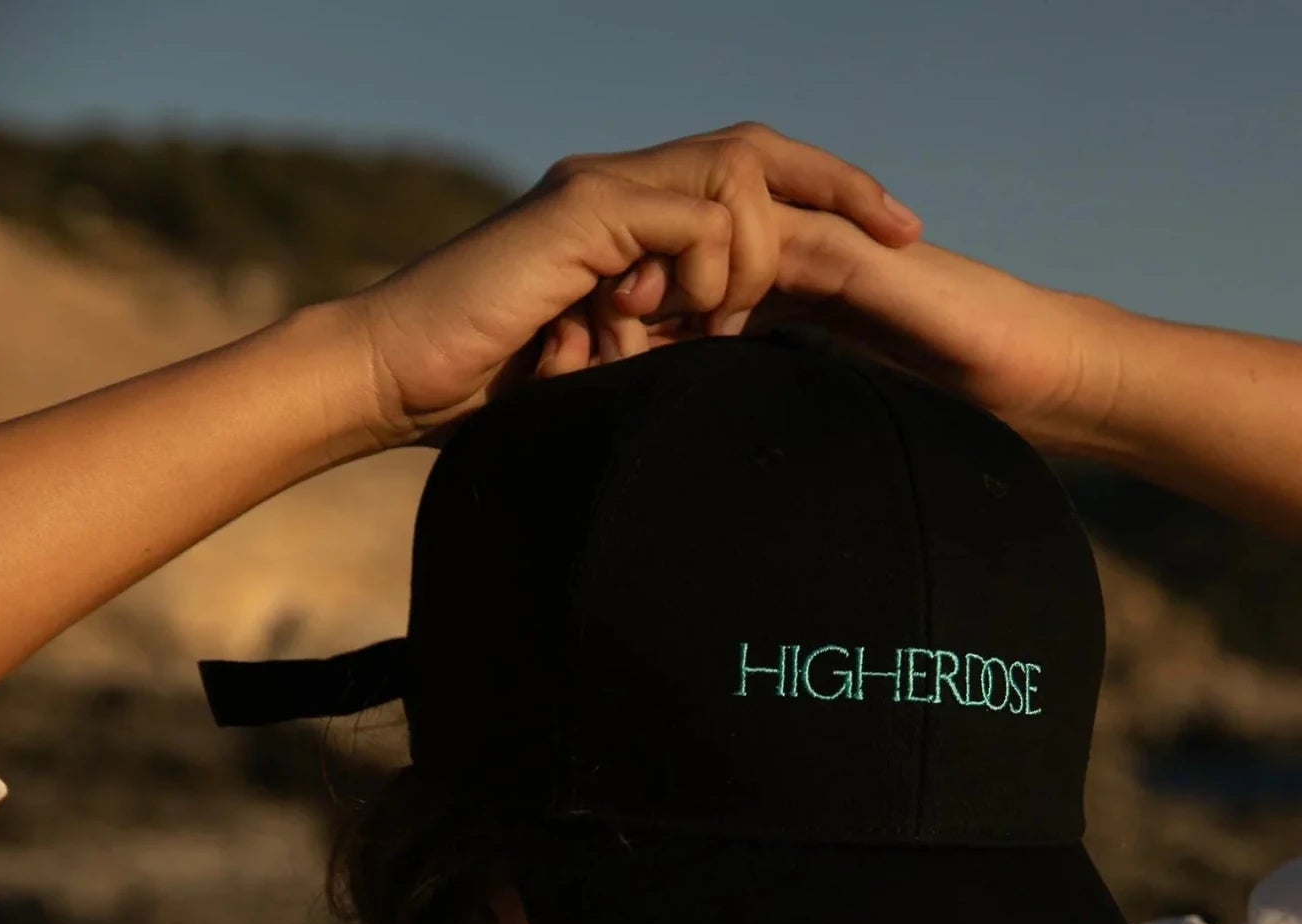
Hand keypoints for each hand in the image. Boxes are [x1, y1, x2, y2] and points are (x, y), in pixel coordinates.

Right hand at [333, 121, 922, 448]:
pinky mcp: (579, 213)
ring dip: (760, 252)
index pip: (749, 181)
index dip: (827, 200)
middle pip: (759, 152)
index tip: (891, 245)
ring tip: (737, 319)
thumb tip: (741, 375)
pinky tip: (695, 318)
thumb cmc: (492, 392)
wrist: (396, 381)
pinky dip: (713, 266)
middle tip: (905, 232)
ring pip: (733, 178)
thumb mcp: (610, 370)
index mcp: (636, 224)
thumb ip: (671, 351)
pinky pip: (690, 216)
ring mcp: (601, 194)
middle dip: (843, 185)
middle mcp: (624, 191)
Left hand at [551, 204, 1116, 457]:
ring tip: (602, 316)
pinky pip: (780, 249)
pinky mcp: (857, 257)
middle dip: (619, 292)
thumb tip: (714, 503)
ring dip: (658, 275)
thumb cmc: (943, 417)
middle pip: (683, 262)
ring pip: (719, 244)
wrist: (1030, 381)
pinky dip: (728, 272)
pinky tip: (680, 310)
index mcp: (778, 302)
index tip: (561, 366)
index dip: (619, 325)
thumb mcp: (832, 428)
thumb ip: (773, 435)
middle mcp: (790, 267)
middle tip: (559, 332)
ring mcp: (823, 252)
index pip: (682, 299)